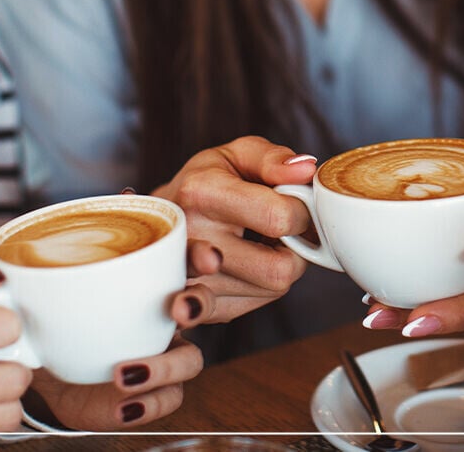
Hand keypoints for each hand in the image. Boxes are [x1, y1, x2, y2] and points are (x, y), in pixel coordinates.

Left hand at [24, 262, 212, 430]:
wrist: (48, 368)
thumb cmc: (58, 317)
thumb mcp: (45, 287)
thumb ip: (37, 268)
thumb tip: (8, 261)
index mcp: (148, 279)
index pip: (185, 259)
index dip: (201, 255)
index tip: (203, 258)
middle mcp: (163, 315)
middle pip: (201, 304)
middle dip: (197, 303)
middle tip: (178, 309)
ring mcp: (163, 354)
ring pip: (190, 358)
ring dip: (165, 365)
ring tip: (125, 374)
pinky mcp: (153, 392)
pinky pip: (168, 400)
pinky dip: (147, 405)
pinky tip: (123, 406)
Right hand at [152, 136, 313, 322]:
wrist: (157, 220)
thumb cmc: (207, 184)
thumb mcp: (238, 155)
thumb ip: (274, 159)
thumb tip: (306, 170)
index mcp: (202, 192)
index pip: (279, 218)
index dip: (302, 213)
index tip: (295, 207)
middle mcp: (190, 238)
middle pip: (278, 269)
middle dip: (294, 250)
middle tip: (280, 233)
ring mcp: (188, 279)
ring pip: (270, 290)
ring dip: (276, 267)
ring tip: (255, 245)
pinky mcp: (194, 307)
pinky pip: (252, 305)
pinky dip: (259, 287)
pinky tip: (245, 265)